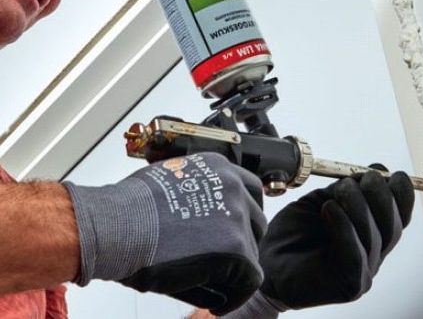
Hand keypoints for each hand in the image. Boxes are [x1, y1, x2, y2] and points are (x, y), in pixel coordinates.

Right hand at [64, 153, 266, 314]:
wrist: (116, 225)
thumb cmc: (130, 208)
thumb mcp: (171, 181)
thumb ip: (196, 191)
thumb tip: (204, 216)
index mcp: (218, 168)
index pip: (250, 191)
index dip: (244, 216)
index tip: (235, 233)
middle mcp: (233, 186)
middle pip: (256, 220)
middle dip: (243, 241)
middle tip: (225, 261)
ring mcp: (237, 215)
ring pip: (251, 251)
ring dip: (235, 269)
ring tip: (212, 281)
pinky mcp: (236, 248)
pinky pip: (249, 280)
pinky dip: (236, 294)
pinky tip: (218, 303)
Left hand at [258, 168, 413, 309]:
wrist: (267, 261)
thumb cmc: (294, 233)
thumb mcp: (323, 200)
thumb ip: (348, 189)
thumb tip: (377, 170)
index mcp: (372, 232)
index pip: (400, 214)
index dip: (400, 192)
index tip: (387, 173)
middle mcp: (373, 253)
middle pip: (394, 224)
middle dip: (381, 195)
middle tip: (360, 179)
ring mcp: (363, 271)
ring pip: (376, 236)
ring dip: (358, 206)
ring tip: (338, 192)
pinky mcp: (348, 284)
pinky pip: (355, 253)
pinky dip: (344, 226)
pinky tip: (328, 209)